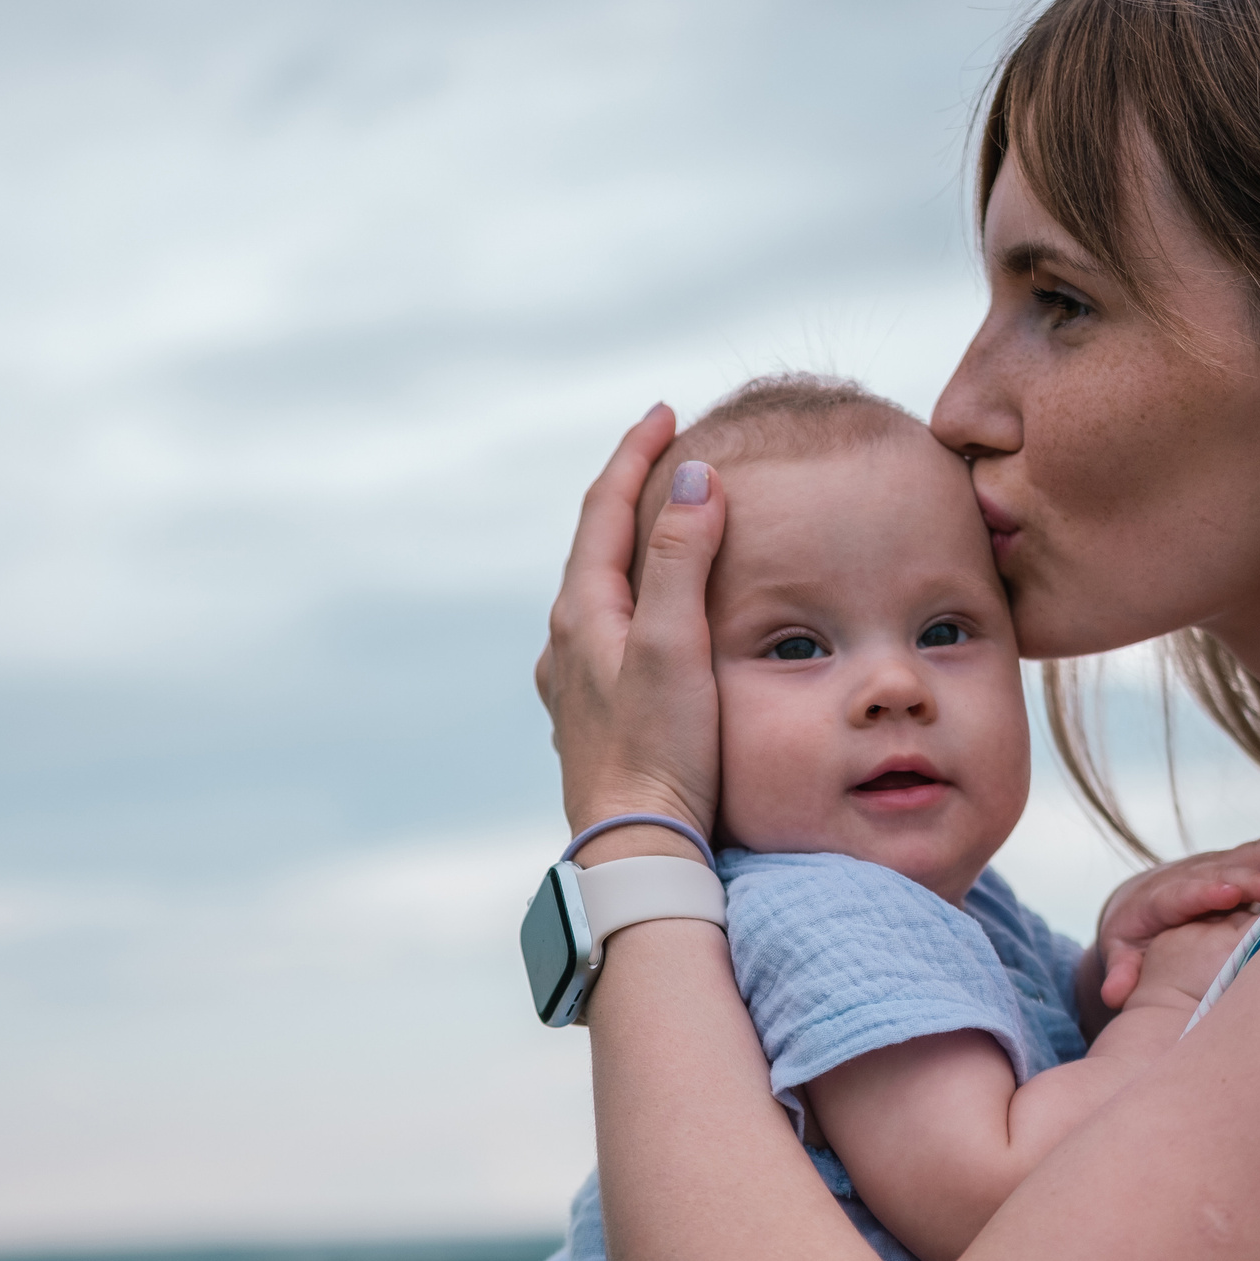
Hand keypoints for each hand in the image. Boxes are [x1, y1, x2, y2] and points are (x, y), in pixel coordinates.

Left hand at [534, 405, 726, 846]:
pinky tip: (642, 623)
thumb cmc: (659, 750)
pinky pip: (607, 635)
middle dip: (631, 494)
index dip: (635, 455)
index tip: (665, 412)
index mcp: (581, 614)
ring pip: (600, 592)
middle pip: (597, 545)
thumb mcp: (674, 644)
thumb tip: (692, 476)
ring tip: (661, 526)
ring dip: (630, 549)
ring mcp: (575, 684)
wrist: (636, 848)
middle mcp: (567, 644)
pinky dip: (632, 601)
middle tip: (667, 453)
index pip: (603, 509)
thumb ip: (680, 558)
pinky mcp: (593, 719)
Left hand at [1092, 833, 1259, 1008]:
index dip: (1206, 891)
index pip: (1184, 893)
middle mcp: (1192, 875)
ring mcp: (1217, 867)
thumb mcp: (1123, 953)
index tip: (1229, 893)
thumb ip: (1122, 970)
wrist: (1138, 903)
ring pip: (1254, 855)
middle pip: (1226, 872)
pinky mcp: (1237, 865)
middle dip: (1256, 880)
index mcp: (1161, 898)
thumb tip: (1113, 993)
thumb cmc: (1134, 937)